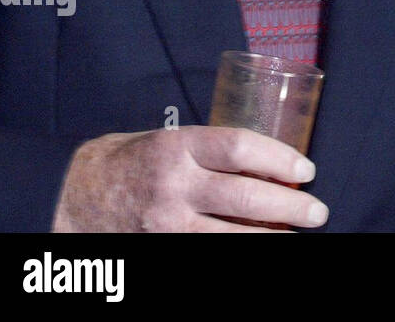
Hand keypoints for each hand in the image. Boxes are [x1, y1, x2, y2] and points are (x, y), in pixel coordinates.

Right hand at [50, 126, 327, 231]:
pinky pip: (211, 254)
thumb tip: (275, 161)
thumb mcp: (171, 140)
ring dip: (272, 237)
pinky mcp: (162, 249)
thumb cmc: (137, 160)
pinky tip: (262, 245)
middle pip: (246, 197)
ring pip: (232, 236)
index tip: (306, 169)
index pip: (240, 148)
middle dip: (290, 207)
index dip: (280, 159)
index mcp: (179, 146)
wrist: (77, 195)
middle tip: (317, 212)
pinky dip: (241, 251)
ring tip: (296, 234)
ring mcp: (166, 222)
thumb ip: (213, 149)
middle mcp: (174, 184)